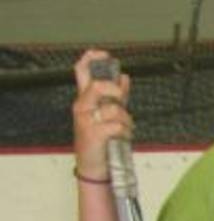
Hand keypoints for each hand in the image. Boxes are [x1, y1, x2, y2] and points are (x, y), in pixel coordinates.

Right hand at [71, 50, 133, 175]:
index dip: (91, 60)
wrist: (94, 166)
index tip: (102, 54)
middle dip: (115, 92)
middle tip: (121, 102)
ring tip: (124, 129)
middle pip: (97, 87)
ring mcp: (85, 120)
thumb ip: (115, 96)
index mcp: (85, 100)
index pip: (81, 73)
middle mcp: (81, 107)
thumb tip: (124, 77)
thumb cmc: (101, 140)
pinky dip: (125, 131)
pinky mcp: (92, 133)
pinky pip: (116, 125)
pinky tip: (122, 136)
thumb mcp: (108, 115)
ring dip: (126, 120)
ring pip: (113, 109)